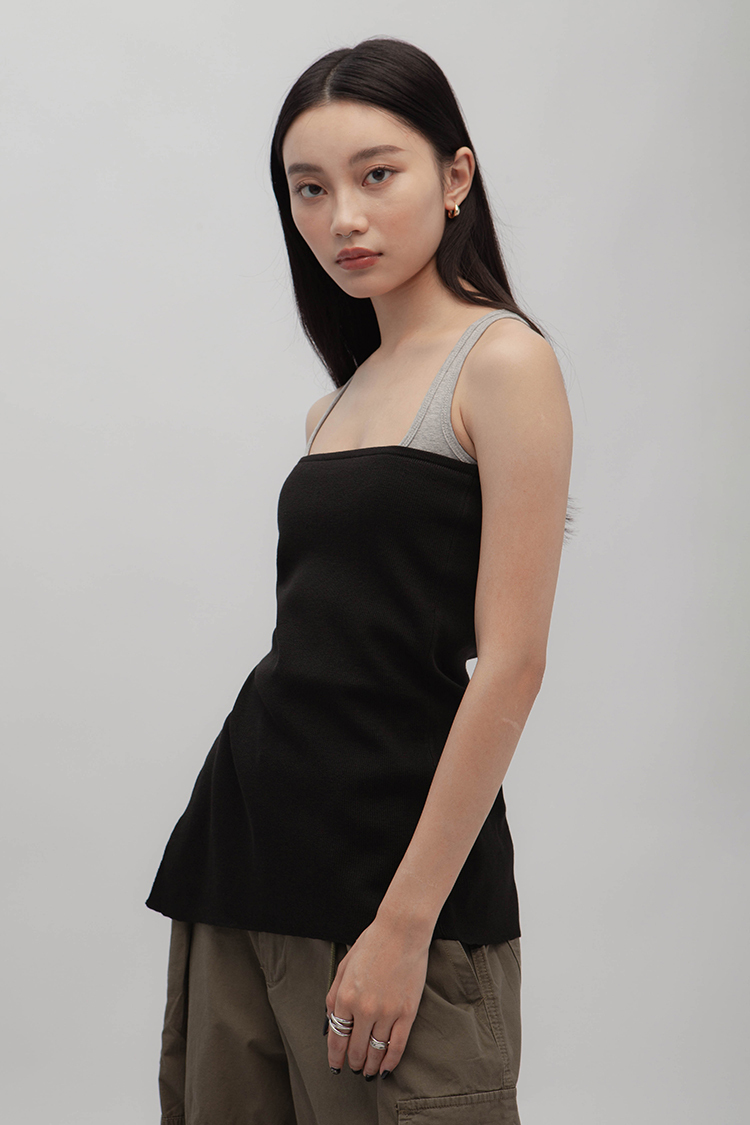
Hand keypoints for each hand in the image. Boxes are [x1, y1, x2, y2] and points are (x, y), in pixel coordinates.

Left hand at [325, 915, 430, 1077]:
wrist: (401, 931)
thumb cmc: (372, 944)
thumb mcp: (344, 966)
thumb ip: (333, 994)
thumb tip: (330, 1019)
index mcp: (345, 997)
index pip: (336, 1038)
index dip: (335, 1056)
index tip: (336, 1065)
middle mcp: (364, 1009)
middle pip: (356, 1048)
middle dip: (353, 1062)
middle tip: (354, 1068)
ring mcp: (387, 1012)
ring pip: (376, 1051)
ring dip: (370, 1065)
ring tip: (368, 1071)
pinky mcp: (407, 1012)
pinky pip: (397, 1046)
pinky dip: (390, 1061)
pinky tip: (386, 1068)